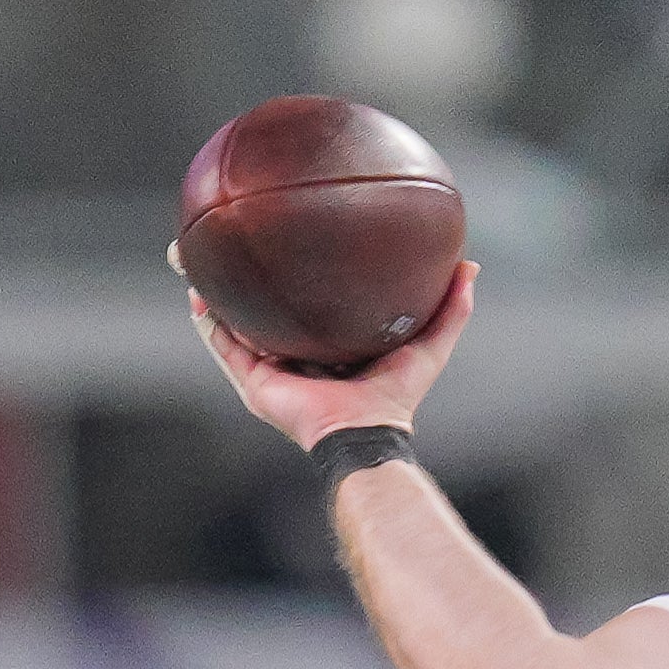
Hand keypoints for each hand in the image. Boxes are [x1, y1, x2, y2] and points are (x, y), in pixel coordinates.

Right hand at [190, 260, 476, 449]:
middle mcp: (298, 354)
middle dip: (253, 276)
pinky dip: (209, 320)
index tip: (298, 237)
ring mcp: (272, 367)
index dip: (304, 275)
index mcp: (332, 345)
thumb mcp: (430, 344)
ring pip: (236, 320)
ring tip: (199, 258)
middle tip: (241, 236)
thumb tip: (470, 265)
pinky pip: (223, 344)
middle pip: (268, 307)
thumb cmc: (396, 394)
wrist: (362, 432)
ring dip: (217, 292)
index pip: (313, 303)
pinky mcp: (253, 380)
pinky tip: (198, 293)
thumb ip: (451, 308)